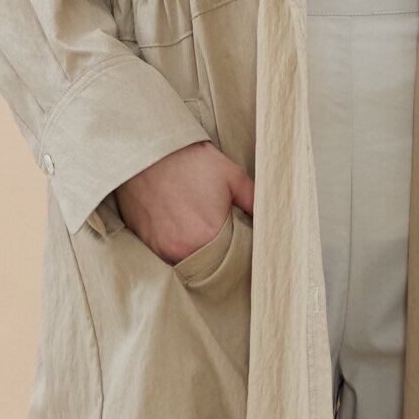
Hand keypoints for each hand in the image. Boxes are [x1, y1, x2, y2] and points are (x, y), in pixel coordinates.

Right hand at [115, 140, 252, 263]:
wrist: (146, 153)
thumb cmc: (191, 162)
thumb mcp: (232, 176)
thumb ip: (255, 202)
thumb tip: (273, 218)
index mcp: (211, 236)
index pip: (234, 259)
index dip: (239, 251)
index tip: (239, 238)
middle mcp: (185, 249)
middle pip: (211, 265)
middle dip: (219, 255)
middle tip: (218, 232)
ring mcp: (163, 249)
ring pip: (189, 263)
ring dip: (197, 253)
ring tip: (198, 229)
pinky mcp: (147, 245)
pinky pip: (168, 256)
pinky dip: (177, 248)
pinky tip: (180, 228)